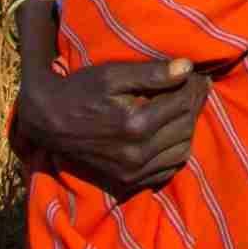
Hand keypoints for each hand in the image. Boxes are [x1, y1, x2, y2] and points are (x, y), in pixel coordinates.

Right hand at [16, 52, 208, 192]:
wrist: (48, 120)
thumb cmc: (81, 90)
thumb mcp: (113, 74)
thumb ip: (152, 73)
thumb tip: (188, 68)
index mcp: (136, 123)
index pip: (182, 102)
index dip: (195, 85)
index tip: (199, 74)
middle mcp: (138, 152)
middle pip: (186, 126)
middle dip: (195, 103)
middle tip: (197, 87)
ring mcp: (133, 171)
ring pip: (182, 150)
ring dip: (188, 128)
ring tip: (185, 107)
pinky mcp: (128, 181)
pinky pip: (167, 169)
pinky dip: (175, 151)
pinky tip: (171, 132)